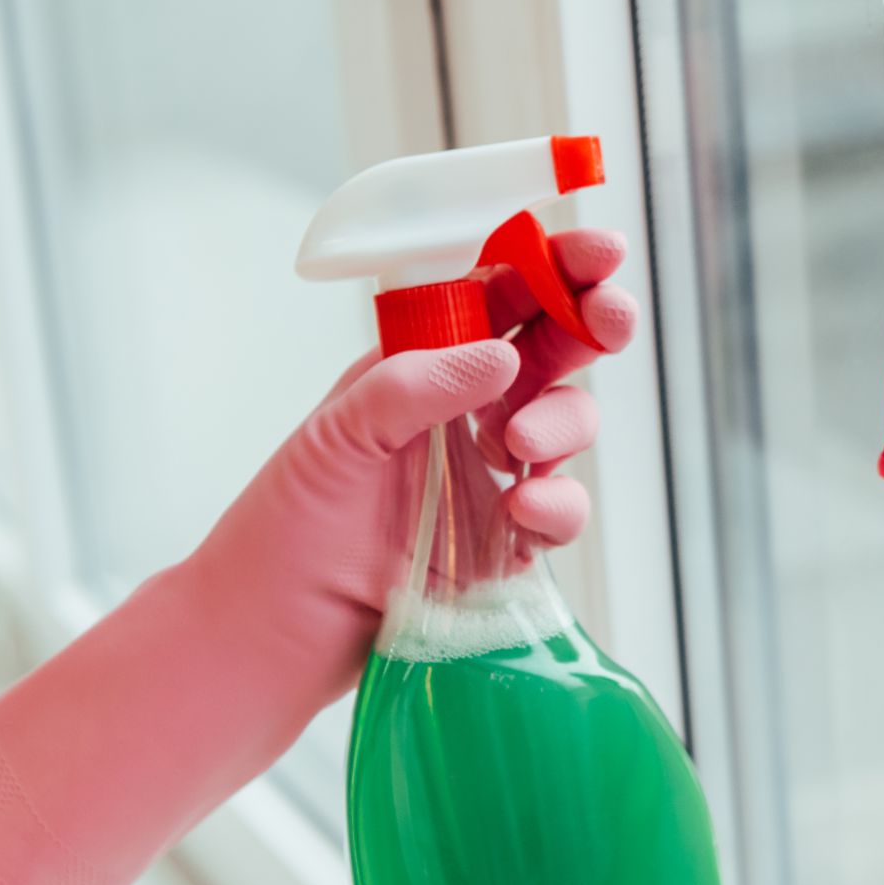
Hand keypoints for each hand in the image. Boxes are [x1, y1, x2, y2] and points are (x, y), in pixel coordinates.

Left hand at [191, 227, 636, 692]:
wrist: (275, 631)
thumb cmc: (287, 524)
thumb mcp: (338, 435)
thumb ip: (416, 386)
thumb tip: (503, 355)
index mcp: (421, 364)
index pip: (499, 296)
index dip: (552, 267)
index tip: (599, 253)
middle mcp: (466, 411)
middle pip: (554, 349)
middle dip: (593, 323)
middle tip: (608, 319)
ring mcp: (492, 477)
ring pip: (568, 424)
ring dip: (564, 420)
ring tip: (521, 445)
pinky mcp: (508, 544)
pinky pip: (560, 510)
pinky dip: (557, 506)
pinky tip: (524, 513)